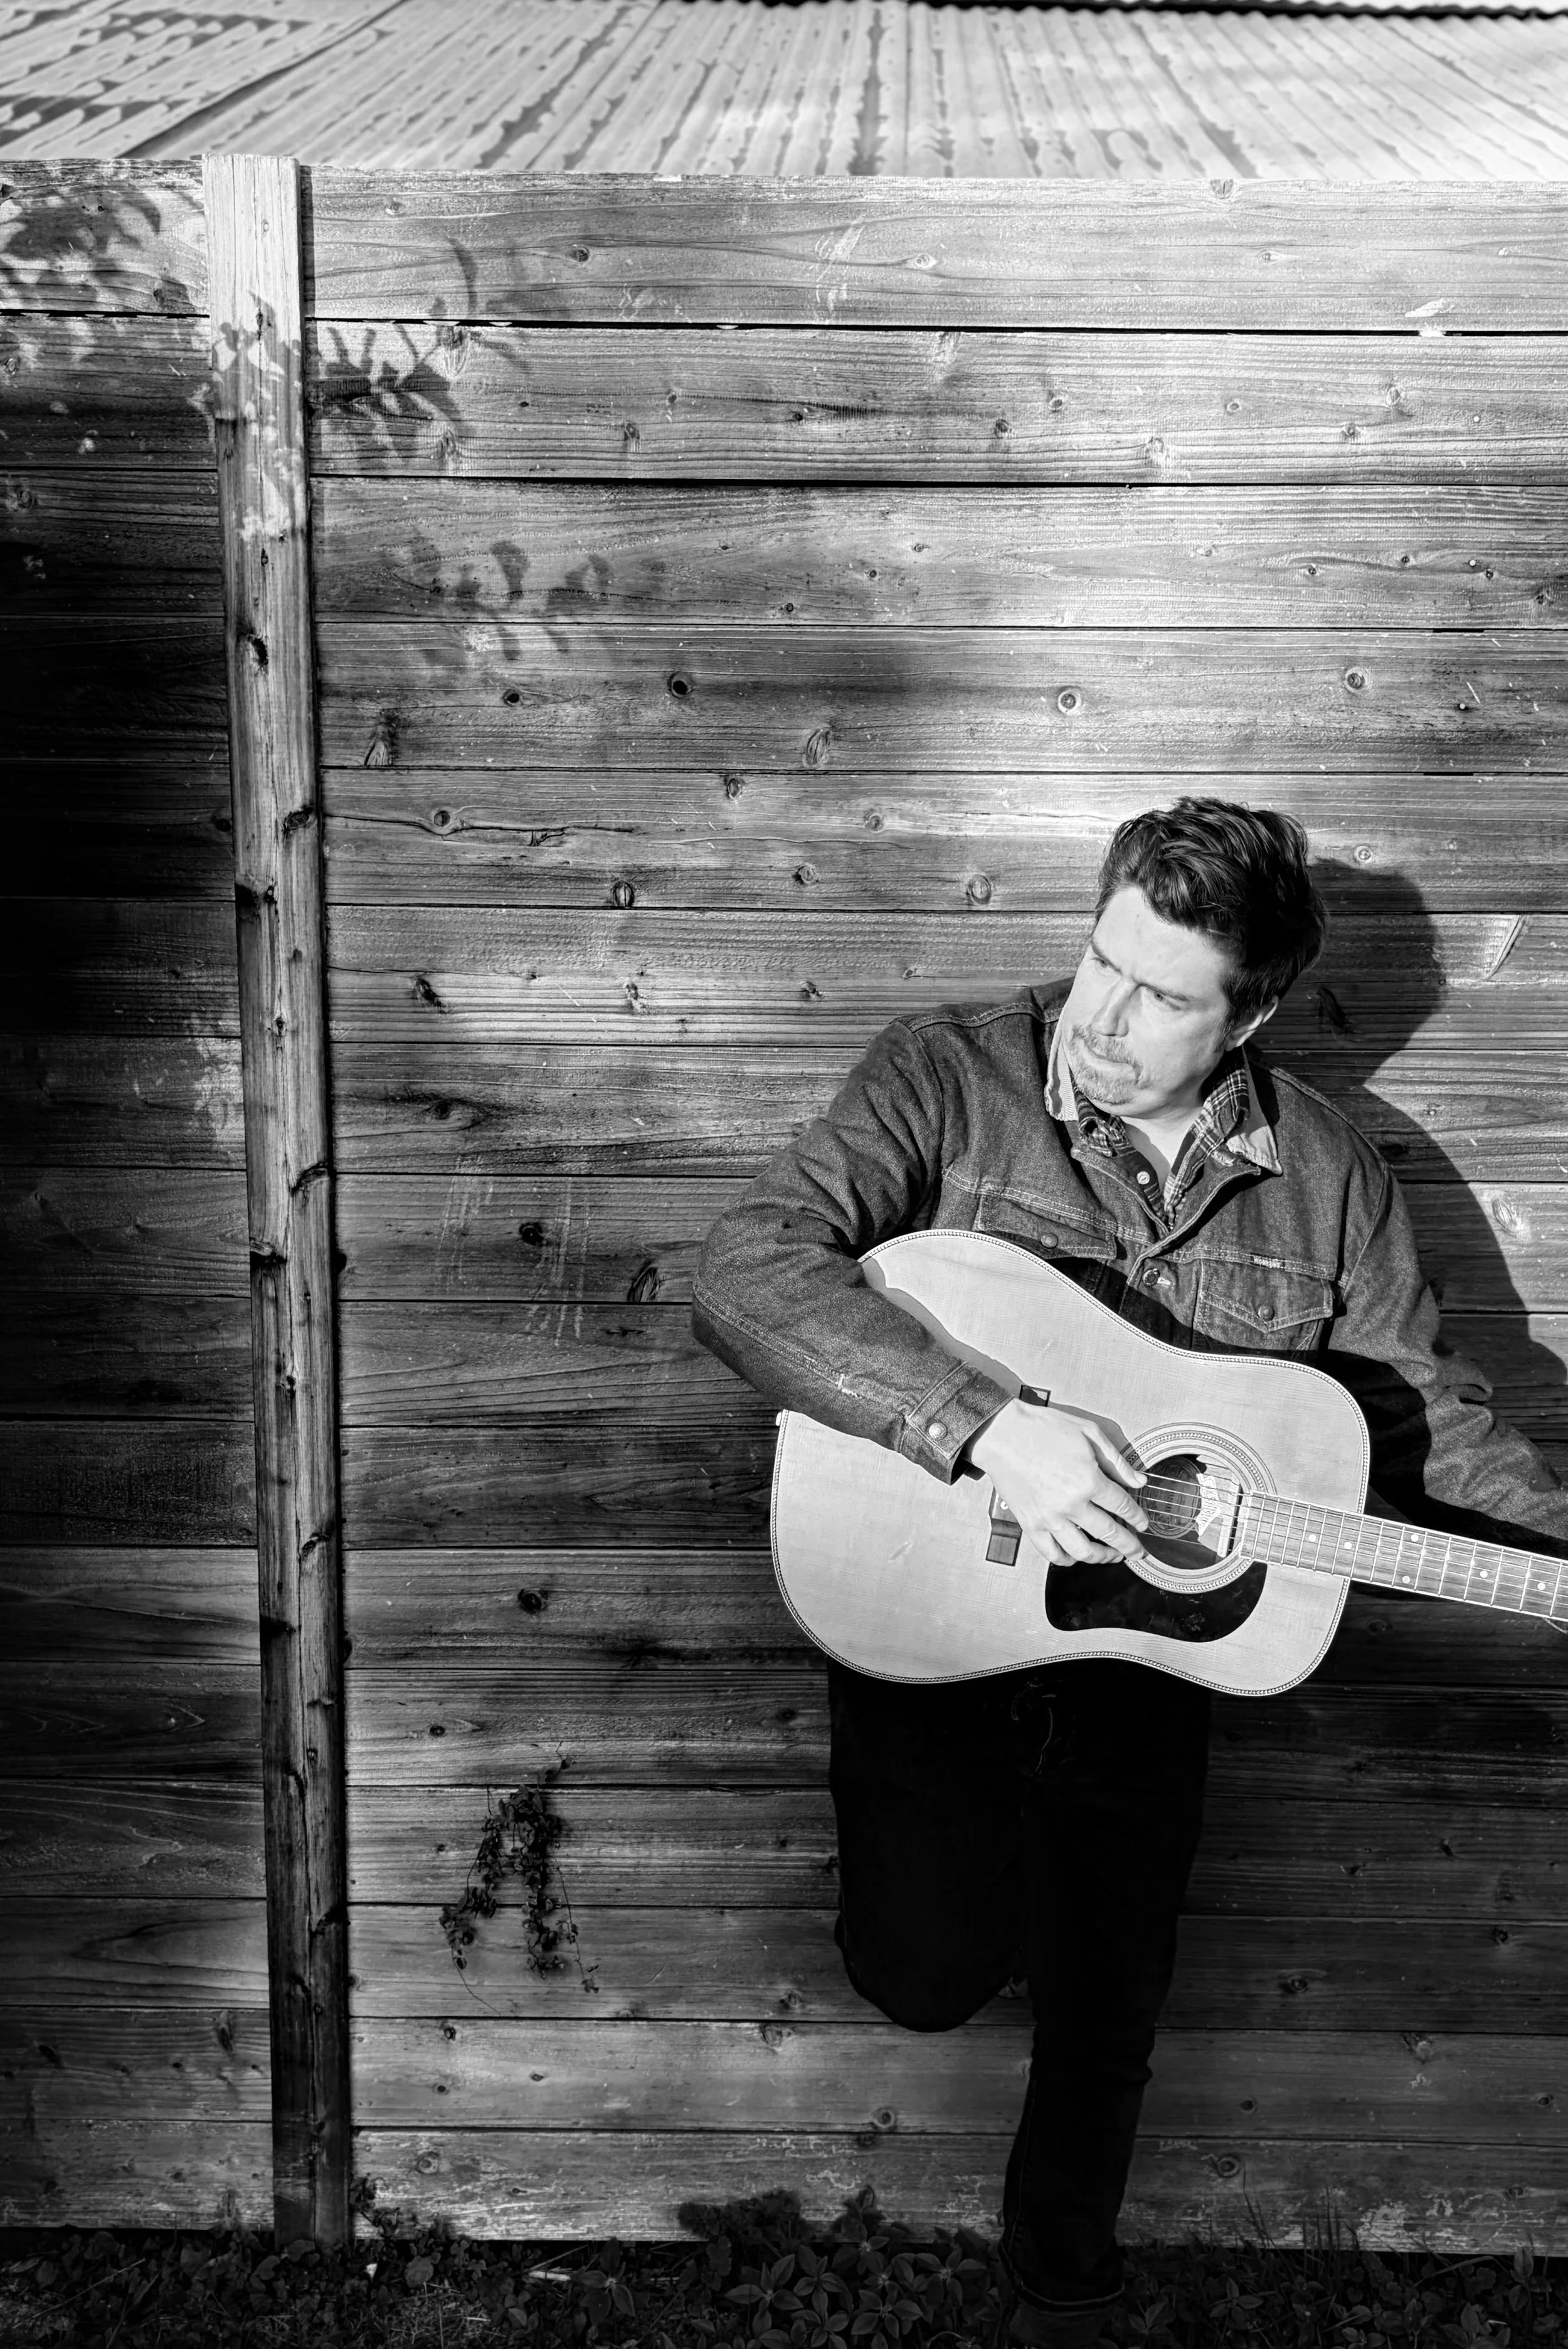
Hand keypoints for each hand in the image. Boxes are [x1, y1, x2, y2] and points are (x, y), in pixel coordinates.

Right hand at [967, 1397, 1147, 1566]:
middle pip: (1109, 1533)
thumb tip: (1140, 1482)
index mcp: (1089, 1480)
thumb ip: (1116, 1461)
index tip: (1143, 1524)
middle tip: (1138, 1551)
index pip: (1123, 1506)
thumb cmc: (1044, 1428)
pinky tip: (1077, 1556)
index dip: (1137, 1517)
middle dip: (1129, 1545)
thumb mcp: (1088, 1433)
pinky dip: (1067, 1560)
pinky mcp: (1030, 1524)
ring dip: (1103, 1557)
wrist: (1002, 1433)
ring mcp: (1049, 1518)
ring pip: (1083, 1551)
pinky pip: (1052, 1553)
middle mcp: (1071, 1504)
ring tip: (1113, 1556)